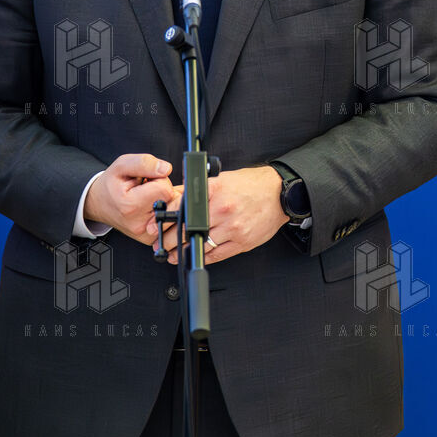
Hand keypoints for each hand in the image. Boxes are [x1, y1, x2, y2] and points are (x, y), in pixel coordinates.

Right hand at [82, 154, 175, 241]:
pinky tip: (154, 207)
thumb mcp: (121, 165)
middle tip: (147, 190)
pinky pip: (171, 222)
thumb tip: (166, 169)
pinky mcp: (152, 239)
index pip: (164, 189)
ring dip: (167, 202)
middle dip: (164, 191)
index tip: (146, 181)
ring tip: (149, 199)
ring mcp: (146, 235)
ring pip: (174, 211)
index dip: (159, 180)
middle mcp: (139, 225)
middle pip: (172, 201)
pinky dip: (167, 211)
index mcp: (130, 206)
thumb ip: (144, 163)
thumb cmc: (112, 185)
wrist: (100, 204)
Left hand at [151, 165, 288, 264]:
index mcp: (216, 190)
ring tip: (173, 254)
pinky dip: (202, 257)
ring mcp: (233, 227)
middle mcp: (223, 209)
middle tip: (161, 244)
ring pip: (200, 245)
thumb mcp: (222, 179)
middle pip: (187, 230)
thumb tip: (174, 198)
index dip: (164, 220)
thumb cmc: (252, 185)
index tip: (156, 227)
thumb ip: (198, 190)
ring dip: (182, 252)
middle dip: (169, 240)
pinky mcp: (242, 241)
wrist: (280, 193)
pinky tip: (193, 256)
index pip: (182, 207)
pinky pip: (217, 255)